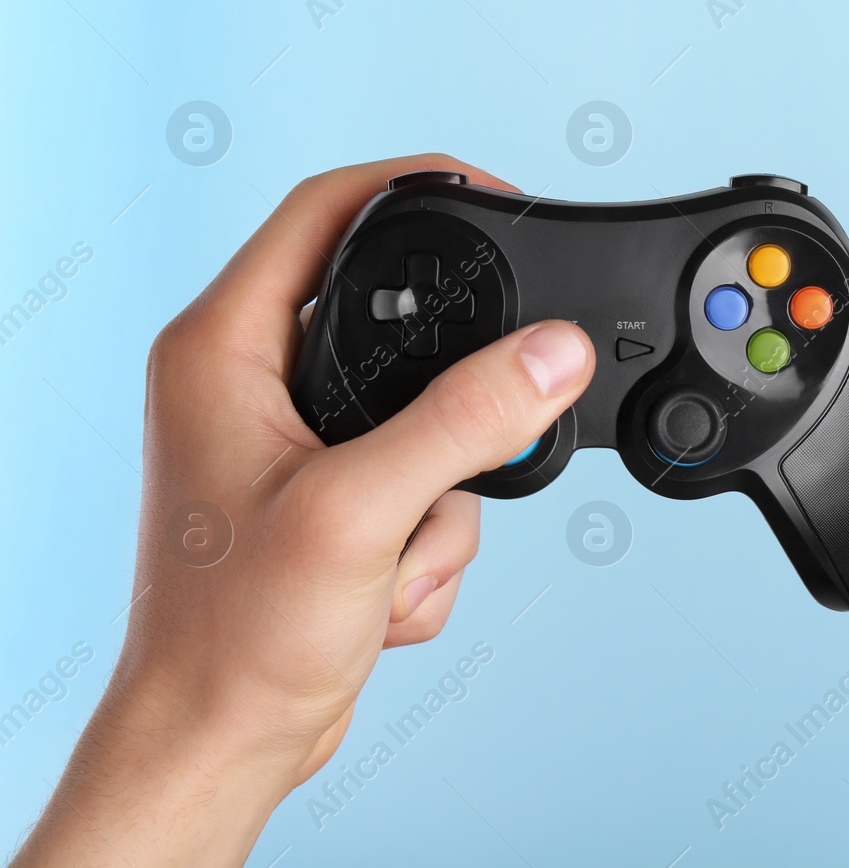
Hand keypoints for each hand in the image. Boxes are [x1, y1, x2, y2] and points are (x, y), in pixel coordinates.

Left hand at [16, 156, 595, 867]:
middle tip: (484, 424)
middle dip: (452, 396)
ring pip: (428, 413)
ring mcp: (294, 443)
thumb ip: (466, 422)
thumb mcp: (361, 513)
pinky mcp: (332, 496)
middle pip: (394, 319)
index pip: (322, 210)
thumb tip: (553, 352)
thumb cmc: (232, 638)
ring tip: (391, 557)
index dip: (412, 181)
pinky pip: (427, 477)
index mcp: (221, 350)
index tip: (493, 190)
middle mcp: (251, 383)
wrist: (224, 741)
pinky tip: (381, 588)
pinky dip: (429, 538)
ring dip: (441, 496)